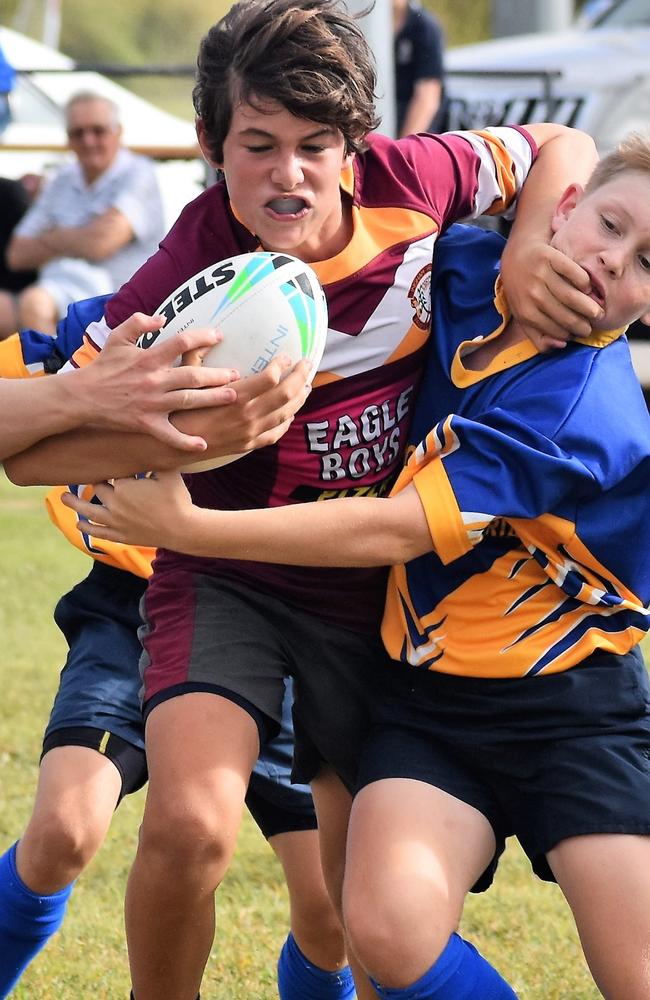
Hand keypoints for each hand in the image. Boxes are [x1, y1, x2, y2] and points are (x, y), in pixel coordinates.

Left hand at [62, 471, 193, 548]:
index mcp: (124, 487)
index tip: (102, 459)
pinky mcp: (121, 536)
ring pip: (89, 511)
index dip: (108, 467)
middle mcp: (115, 504)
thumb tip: (158, 439)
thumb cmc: (177, 499)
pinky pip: (99, 532)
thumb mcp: (168, 474)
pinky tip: (79, 524)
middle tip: (79, 474)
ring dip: (74, 504)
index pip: (110, 473)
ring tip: (63, 498)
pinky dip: (88, 528)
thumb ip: (157, 459)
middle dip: (91, 482)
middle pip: (96, 489)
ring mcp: (116, 522)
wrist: (183, 529)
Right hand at [75, 313, 240, 451]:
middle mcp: (154, 380)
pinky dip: (186, 441)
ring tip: (233, 398)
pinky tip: (204, 444)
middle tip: (237, 374)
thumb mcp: (117, 338)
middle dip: (218, 375)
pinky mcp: (146, 423)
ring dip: (212, 399)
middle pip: (193, 375)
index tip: (219, 335)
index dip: (203, 337)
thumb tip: (162, 317)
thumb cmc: (102, 367)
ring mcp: (151, 403)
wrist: (82, 397)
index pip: (182, 342)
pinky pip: (169, 434)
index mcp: (149, 358)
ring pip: (189, 401)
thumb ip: (139, 323)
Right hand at [174, 354, 312, 460]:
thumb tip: (213, 332)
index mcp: (235, 396)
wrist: (172, 445)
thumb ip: (199, 353)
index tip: (285, 355)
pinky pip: (276, 433)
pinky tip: (290, 412)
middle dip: (301, 376)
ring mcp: (250, 433)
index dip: (282, 364)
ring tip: (306, 385)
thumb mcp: (185, 377)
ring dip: (300, 398)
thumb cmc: (178, 408)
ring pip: (286, 414)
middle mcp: (247, 416)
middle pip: (287, 394)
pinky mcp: (248, 445)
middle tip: (307, 364)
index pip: (271, 378)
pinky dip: (287, 421)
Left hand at [501, 240, 603, 350]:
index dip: (570, 335)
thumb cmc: (523, 291)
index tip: (579, 334)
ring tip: (597, 312)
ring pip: (572, 297)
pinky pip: (575, 273)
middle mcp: (532, 294)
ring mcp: (540, 275)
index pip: (555, 330)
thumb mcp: (524, 315)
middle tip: (593, 325)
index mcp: (525, 312)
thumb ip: (538, 337)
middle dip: (583, 325)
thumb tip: (562, 345)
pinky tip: (587, 288)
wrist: (517, 255)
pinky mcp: (550, 256)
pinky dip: (584, 282)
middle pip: (566, 316)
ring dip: (589, 307)